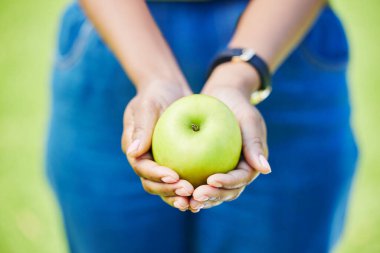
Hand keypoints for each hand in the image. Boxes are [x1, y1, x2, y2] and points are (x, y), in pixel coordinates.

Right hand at [121, 81, 193, 210]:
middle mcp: (146, 160)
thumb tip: (133, 153)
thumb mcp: (147, 106)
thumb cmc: (155, 94)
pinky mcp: (176, 161)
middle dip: (168, 191)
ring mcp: (161, 162)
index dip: (156, 176)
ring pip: (167, 187)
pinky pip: (183, 177)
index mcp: (135, 150)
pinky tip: (206, 190)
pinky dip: (192, 186)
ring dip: (179, 195)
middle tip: (188, 191)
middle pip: (153, 184)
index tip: (174, 177)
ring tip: (196, 199)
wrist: (168, 89)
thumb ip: (141, 127)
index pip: (142, 168)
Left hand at [189, 66, 270, 211]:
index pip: (240, 179)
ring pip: (212, 192)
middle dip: (212, 197)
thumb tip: (266, 169)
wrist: (223, 98)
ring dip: (201, 199)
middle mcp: (237, 173)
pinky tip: (175, 189)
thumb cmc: (238, 105)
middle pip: (227, 192)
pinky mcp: (207, 169)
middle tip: (195, 196)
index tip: (211, 180)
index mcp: (250, 165)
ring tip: (185, 201)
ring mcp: (222, 172)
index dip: (227, 183)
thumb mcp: (249, 119)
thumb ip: (255, 143)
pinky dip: (189, 188)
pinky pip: (198, 181)